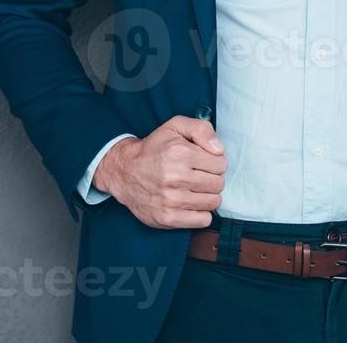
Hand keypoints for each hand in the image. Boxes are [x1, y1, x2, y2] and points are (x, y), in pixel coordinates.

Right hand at [92, 115, 226, 228]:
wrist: (124, 172)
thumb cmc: (154, 149)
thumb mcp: (175, 126)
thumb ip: (202, 129)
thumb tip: (219, 150)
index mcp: (180, 153)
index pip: (221, 163)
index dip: (214, 162)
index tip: (202, 162)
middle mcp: (175, 177)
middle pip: (218, 184)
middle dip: (211, 179)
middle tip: (196, 176)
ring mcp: (171, 200)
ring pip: (213, 202)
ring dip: (206, 196)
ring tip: (192, 189)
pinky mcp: (168, 218)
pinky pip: (203, 220)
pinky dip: (200, 213)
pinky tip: (189, 203)